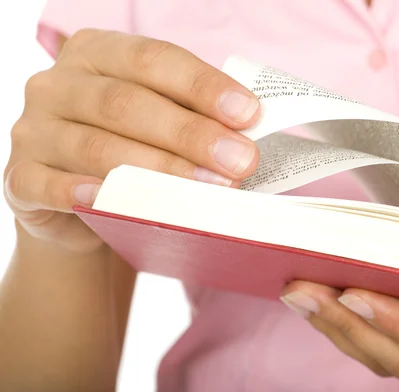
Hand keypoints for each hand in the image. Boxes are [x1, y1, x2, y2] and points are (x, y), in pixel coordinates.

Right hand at [3, 29, 259, 252]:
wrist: (81, 201)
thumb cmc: (132, 149)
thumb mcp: (161, 123)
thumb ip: (194, 118)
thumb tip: (247, 134)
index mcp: (97, 53)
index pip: (153, 59)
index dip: (203, 86)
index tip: (249, 114)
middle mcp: (58, 84)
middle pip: (127, 103)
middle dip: (191, 133)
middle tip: (240, 161)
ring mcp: (33, 130)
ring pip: (97, 147)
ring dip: (159, 170)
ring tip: (209, 189)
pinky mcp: (20, 177)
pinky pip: (49, 186)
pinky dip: (86, 194)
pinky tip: (119, 203)